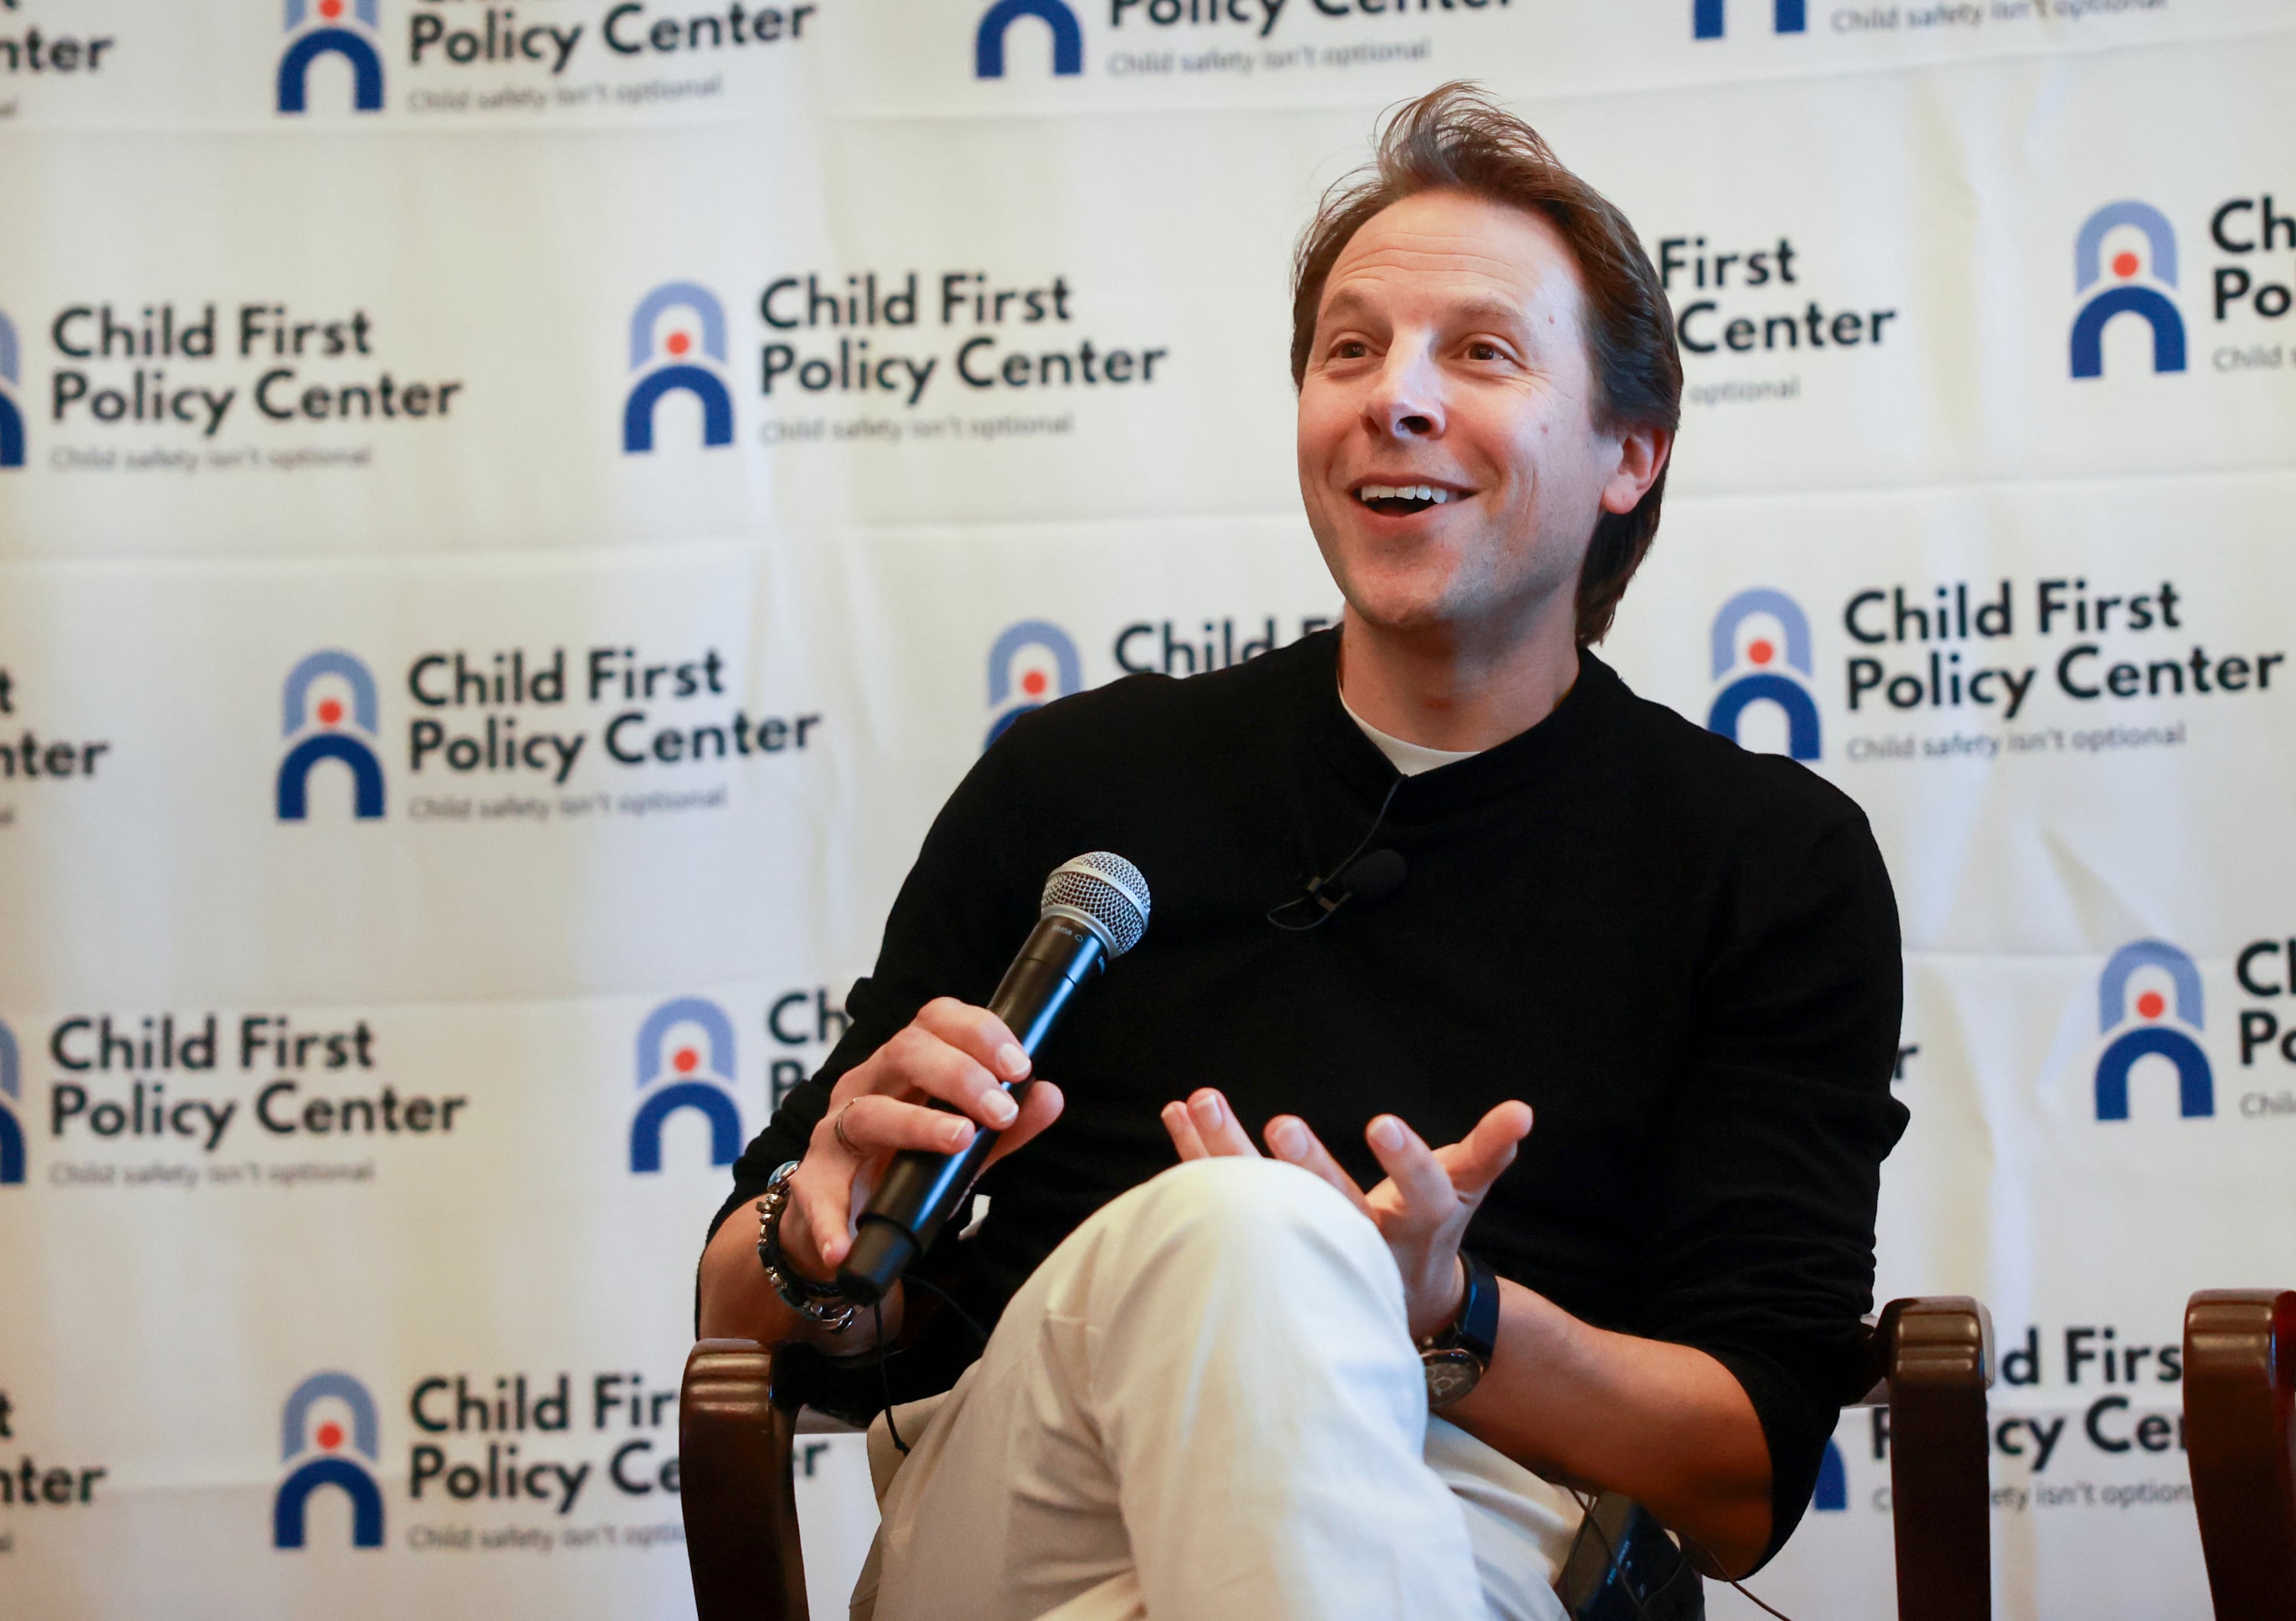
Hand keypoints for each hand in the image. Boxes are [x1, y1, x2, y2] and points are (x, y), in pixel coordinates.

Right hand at [780, 998, 1064, 1279]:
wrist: (842, 1216)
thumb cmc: (905, 1164)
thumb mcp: (962, 1143)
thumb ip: (1006, 1124)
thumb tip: (1051, 1096)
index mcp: (905, 1065)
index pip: (936, 1020)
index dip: (979, 1033)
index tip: (1019, 1065)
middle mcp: (867, 1084)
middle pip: (905, 1052)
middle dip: (960, 1074)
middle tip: (1001, 1110)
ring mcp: (834, 1131)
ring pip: (866, 1112)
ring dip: (916, 1124)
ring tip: (957, 1141)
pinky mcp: (813, 1180)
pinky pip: (815, 1194)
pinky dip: (831, 1219)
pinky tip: (847, 1243)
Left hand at [1161, 1088, 1530, 1339]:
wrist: (1394, 1308)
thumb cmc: (1427, 1231)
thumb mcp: (1465, 1192)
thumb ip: (1489, 1151)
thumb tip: (1523, 1111)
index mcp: (1416, 1229)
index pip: (1420, 1195)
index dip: (1406, 1161)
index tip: (1382, 1123)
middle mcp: (1361, 1246)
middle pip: (1334, 1208)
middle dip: (1307, 1167)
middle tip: (1280, 1124)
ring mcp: (1310, 1252)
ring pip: (1267, 1208)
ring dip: (1230, 1154)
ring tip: (1200, 1101)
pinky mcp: (1266, 1248)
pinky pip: (1229, 1202)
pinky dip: (1199, 1158)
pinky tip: (1174, 1114)